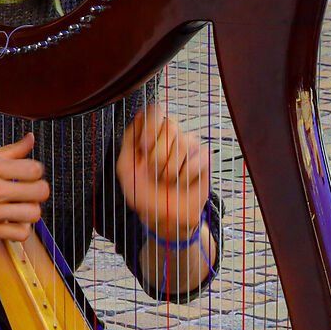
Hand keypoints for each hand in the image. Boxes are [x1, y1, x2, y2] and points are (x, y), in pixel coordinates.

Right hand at [0, 133, 49, 241]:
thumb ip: (9, 151)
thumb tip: (30, 139)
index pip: (34, 169)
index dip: (36, 172)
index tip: (30, 175)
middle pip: (39, 192)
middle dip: (39, 190)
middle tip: (30, 191)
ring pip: (32, 214)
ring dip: (31, 210)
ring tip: (22, 207)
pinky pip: (18, 234)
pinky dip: (21, 229)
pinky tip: (13, 221)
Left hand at [115, 104, 208, 243]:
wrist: (163, 217)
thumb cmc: (143, 193)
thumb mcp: (126, 168)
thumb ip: (129, 140)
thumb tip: (139, 115)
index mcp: (152, 134)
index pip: (156, 112)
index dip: (151, 129)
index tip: (144, 148)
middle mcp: (172, 136)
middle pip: (170, 127)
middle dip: (158, 155)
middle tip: (154, 171)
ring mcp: (189, 147)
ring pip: (183, 144)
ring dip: (171, 170)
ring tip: (167, 180)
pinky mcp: (204, 160)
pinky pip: (198, 160)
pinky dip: (186, 177)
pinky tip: (181, 183)